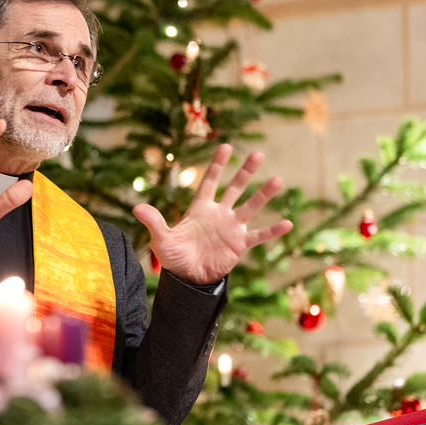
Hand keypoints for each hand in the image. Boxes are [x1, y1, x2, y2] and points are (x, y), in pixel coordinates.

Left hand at [132, 144, 291, 283]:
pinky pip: (259, 235)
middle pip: (235, 188)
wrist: (188, 278)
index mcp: (200, 209)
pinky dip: (272, 231)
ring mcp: (231, 228)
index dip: (217, 165)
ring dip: (263, 195)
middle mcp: (219, 214)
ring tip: (278, 180)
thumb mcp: (161, 239)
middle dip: (245, 172)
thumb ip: (154, 222)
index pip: (209, 182)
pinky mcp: (240, 245)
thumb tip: (136, 207)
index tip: (226, 146)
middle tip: (258, 154)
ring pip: (250, 207)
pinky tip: (288, 223)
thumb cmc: (174, 257)